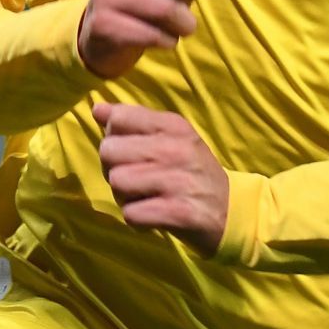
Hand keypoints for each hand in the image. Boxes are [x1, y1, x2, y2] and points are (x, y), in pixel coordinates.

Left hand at [93, 103, 228, 255]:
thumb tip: (97, 108)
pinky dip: (136, 220)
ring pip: (117, 182)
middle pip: (109, 151)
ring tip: (144, 198)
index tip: (130, 151)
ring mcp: (178, 180)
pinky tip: (152, 216)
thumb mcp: (170, 138)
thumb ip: (133, 122)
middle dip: (113, 169)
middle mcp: (175, 148)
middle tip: (135, 180)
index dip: (113, 137)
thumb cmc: (192, 171)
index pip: (119, 118)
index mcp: (173, 126)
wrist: (231, 211)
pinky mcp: (179, 212)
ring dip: (124, 196)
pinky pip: (131, 214)